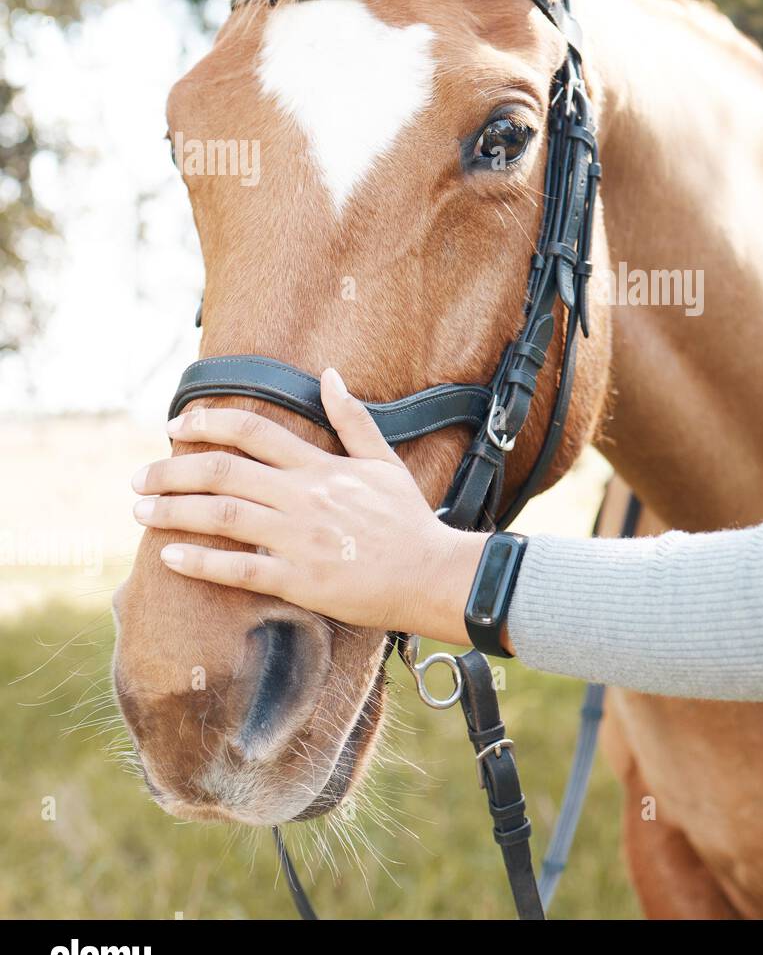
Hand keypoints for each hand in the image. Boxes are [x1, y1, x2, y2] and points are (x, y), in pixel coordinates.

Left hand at [131, 367, 489, 643]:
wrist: (430, 573)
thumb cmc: (408, 520)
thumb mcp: (384, 461)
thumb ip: (352, 419)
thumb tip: (329, 375)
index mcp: (321, 467)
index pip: (253, 432)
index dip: (208, 423)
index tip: (176, 427)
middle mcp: (303, 497)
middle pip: (224, 471)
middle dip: (172, 470)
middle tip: (139, 477)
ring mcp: (299, 539)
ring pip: (221, 516)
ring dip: (173, 510)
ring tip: (140, 511)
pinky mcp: (298, 579)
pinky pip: (238, 569)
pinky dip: (200, 562)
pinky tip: (169, 557)